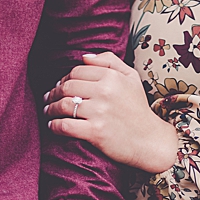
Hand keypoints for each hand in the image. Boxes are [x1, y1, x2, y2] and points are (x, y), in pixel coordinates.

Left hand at [43, 51, 179, 173]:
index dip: (64, 78)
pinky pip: (66, 125)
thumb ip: (109, 61)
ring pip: (64, 105)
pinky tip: (52, 126)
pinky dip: (54, 125)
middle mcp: (105, 92)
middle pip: (66, 87)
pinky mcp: (96, 132)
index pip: (76, 72)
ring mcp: (99, 112)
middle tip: (48, 98)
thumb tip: (84, 57)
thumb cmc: (138, 108)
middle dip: (53, 93)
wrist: (151, 141)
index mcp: (111, 77)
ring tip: (47, 111)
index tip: (60, 86)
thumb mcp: (131, 78)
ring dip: (50, 108)